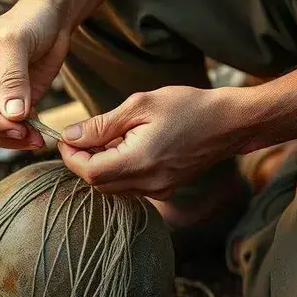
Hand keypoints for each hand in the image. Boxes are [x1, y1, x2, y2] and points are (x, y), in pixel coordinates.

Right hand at [0, 0, 69, 149]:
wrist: (51, 18)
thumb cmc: (29, 21)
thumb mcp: (17, 44)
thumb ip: (14, 80)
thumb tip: (13, 117)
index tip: (16, 126)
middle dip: (0, 134)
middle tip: (32, 138)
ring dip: (11, 141)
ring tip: (38, 140)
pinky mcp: (7, 104)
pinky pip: (8, 129)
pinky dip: (22, 136)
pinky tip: (39, 132)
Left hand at [57, 86, 249, 197]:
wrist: (229, 123)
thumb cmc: (188, 107)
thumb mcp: (140, 106)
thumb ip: (102, 125)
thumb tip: (70, 136)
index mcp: (140, 161)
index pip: (89, 172)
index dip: (71, 157)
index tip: (67, 138)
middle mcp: (149, 183)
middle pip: (98, 184)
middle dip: (84, 161)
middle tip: (86, 134)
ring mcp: (159, 190)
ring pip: (113, 188)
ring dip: (102, 166)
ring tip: (113, 137)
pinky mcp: (166, 189)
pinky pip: (131, 187)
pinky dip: (120, 170)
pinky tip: (130, 147)